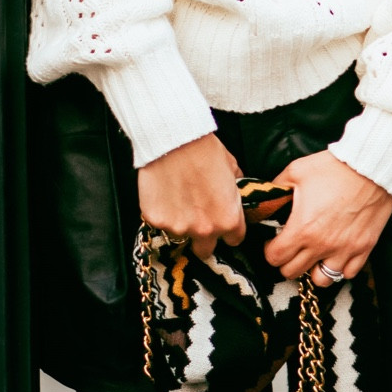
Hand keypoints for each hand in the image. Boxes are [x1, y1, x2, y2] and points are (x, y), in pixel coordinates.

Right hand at [137, 133, 244, 258]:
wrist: (174, 140)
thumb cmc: (204, 150)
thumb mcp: (232, 169)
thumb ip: (234, 190)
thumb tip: (234, 192)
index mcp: (229, 219)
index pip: (234, 240)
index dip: (228, 231)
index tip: (222, 224)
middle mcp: (205, 229)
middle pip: (205, 250)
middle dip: (203, 238)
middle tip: (197, 217)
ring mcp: (179, 227)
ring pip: (180, 235)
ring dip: (180, 223)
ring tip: (177, 198)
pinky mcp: (156, 220)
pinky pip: (160, 223)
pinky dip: (161, 213)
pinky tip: (163, 194)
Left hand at [264, 151, 391, 283]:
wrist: (372, 167)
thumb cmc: (334, 168)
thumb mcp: (296, 171)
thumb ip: (277, 187)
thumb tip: (268, 197)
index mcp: (302, 228)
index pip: (275, 257)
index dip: (270, 250)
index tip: (275, 242)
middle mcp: (322, 245)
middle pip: (292, 272)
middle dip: (287, 261)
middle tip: (292, 248)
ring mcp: (344, 250)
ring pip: (321, 279)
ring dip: (313, 269)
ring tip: (315, 255)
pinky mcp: (363, 248)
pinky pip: (347, 273)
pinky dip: (340, 267)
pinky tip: (337, 254)